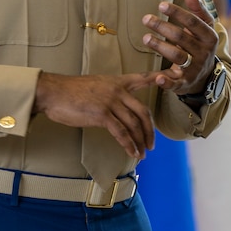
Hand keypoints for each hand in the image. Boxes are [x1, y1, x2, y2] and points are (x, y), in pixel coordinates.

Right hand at [33, 71, 157, 158]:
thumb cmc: (71, 91)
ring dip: (140, 141)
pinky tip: (132, 152)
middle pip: (143, 111)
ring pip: (134, 124)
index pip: (143, 78)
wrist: (53, 92)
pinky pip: (121, 133)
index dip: (161, 78)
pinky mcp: (102, 114)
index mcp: (118, 81)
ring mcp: (111, 102)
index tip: (176, 76)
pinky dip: (129, 145)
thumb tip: (117, 108)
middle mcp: (118, 90)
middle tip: (151, 144)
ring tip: (142, 153)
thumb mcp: (96, 85)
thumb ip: (111, 94)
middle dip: (150, 130)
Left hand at [141, 0, 218, 95]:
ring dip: (160, 47)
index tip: (161, 5)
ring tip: (146, 38)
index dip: (177, 12)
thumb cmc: (200, 45)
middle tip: (146, 19)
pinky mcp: (185, 83)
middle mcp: (204, 53)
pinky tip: (158, 78)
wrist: (206, 76)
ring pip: (177, 57)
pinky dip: (167, 82)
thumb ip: (198, 10)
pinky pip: (176, 83)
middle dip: (163, 27)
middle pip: (182, 38)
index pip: (193, 22)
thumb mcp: (204, 28)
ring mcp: (195, 69)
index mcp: (210, 37)